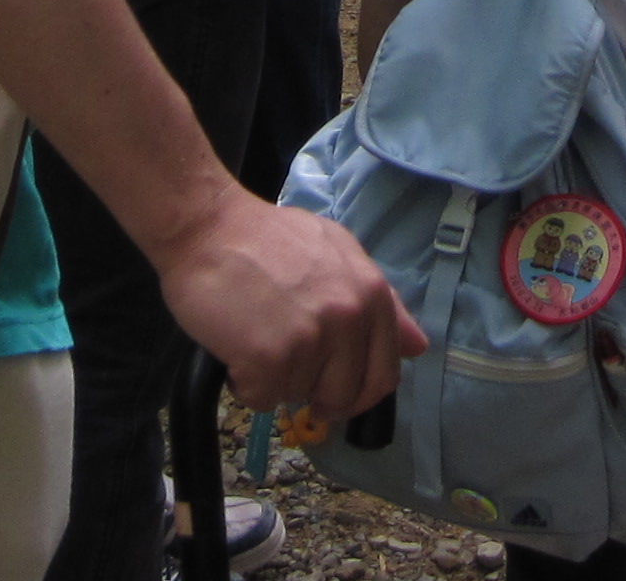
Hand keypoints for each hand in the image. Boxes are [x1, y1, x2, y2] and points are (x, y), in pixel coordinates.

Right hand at [150, 189, 422, 420]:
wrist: (207, 227)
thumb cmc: (267, 239)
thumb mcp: (337, 253)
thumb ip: (380, 302)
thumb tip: (418, 346)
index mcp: (371, 293)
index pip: (384, 373)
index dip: (358, 392)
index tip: (333, 392)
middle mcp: (349, 317)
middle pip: (343, 396)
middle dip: (313, 393)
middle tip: (285, 365)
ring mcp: (311, 339)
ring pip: (297, 396)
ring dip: (274, 380)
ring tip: (255, 335)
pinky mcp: (270, 358)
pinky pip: (261, 398)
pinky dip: (245, 383)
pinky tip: (235, 346)